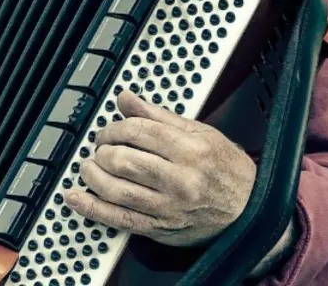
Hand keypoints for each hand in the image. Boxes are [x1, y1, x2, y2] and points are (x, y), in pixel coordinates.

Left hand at [64, 90, 255, 247]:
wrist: (250, 213)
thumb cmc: (227, 170)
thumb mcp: (201, 133)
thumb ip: (158, 115)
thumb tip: (127, 98)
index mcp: (191, 150)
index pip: (139, 131)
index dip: (116, 127)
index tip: (111, 128)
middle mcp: (180, 180)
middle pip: (124, 160)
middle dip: (103, 149)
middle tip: (101, 145)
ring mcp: (169, 208)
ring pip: (117, 190)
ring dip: (93, 175)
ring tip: (89, 165)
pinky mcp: (161, 228)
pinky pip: (120, 219)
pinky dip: (93, 208)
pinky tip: (77, 197)